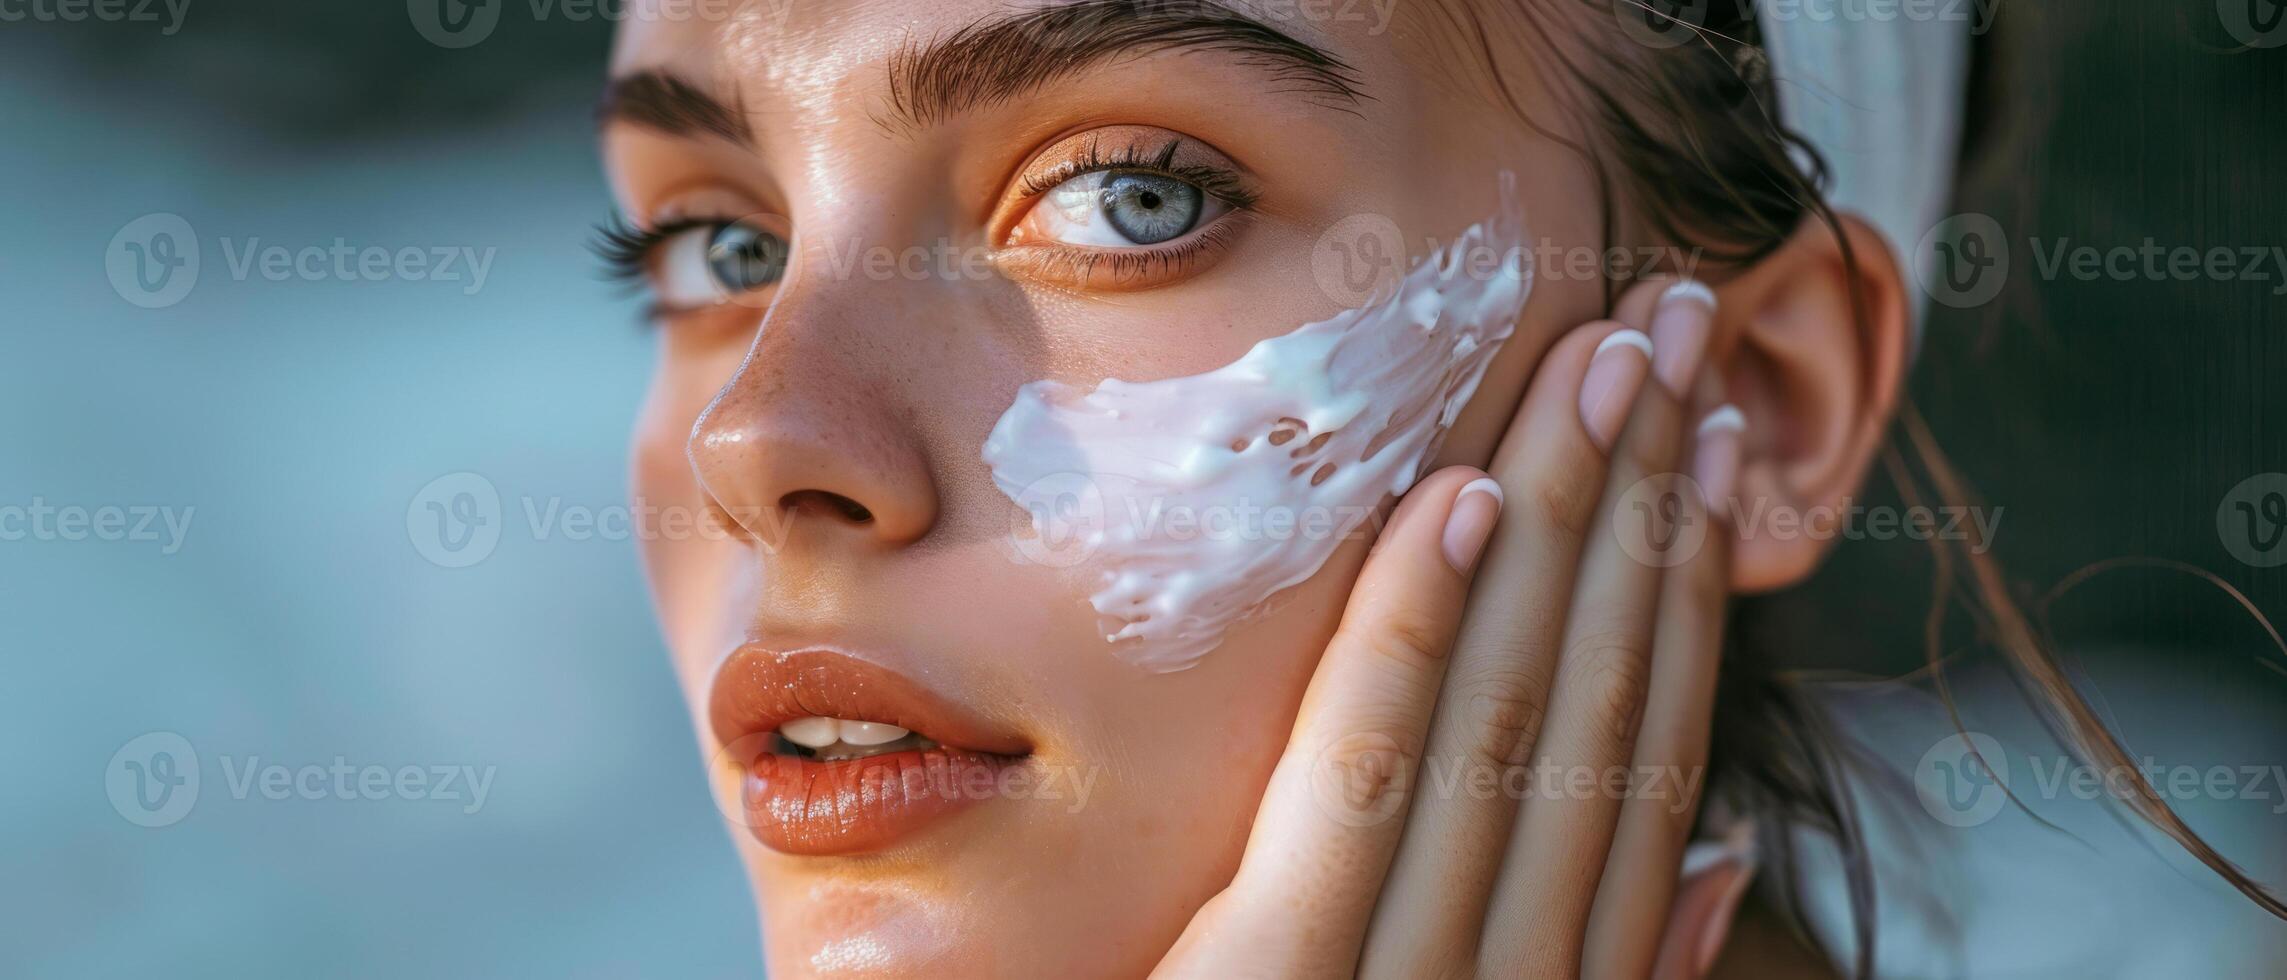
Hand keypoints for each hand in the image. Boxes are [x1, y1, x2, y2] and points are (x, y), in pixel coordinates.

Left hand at [1154, 279, 1752, 979]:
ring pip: (1511, 705)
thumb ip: (1613, 964)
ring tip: (1608, 356)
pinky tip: (1461, 495)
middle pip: (1604, 694)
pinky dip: (1415, 627)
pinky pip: (1356, 774)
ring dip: (1569, 514)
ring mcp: (1412, 978)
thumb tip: (1724, 853)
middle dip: (1650, 493)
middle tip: (1678, 322)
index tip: (1716, 440)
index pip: (1653, 754)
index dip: (1694, 583)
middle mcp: (1523, 976)